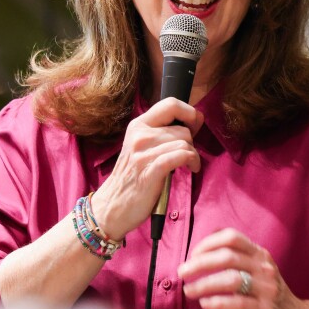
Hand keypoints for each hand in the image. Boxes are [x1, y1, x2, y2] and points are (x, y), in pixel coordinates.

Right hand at [90, 97, 203, 239]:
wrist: (112, 206)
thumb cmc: (133, 177)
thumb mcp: (142, 147)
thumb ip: (164, 132)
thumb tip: (196, 118)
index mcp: (138, 125)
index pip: (171, 103)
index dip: (189, 112)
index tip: (194, 126)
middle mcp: (140, 135)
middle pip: (182, 128)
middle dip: (191, 142)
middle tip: (186, 154)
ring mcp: (143, 153)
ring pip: (184, 142)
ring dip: (193, 155)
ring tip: (189, 164)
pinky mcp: (150, 170)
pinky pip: (181, 156)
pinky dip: (192, 161)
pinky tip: (191, 168)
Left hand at [178, 228, 308, 308]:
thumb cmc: (270, 295)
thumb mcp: (258, 271)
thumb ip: (236, 260)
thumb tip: (199, 254)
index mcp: (259, 254)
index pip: (231, 237)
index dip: (207, 243)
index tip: (192, 255)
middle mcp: (264, 267)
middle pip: (227, 256)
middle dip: (199, 263)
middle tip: (181, 273)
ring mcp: (266, 289)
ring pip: (230, 279)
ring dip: (204, 284)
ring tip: (188, 291)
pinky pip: (237, 303)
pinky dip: (217, 302)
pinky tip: (205, 304)